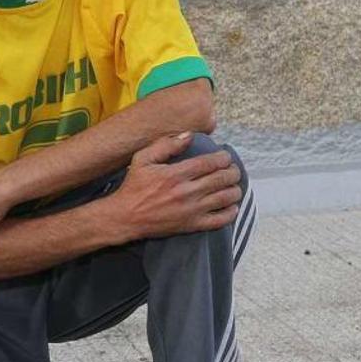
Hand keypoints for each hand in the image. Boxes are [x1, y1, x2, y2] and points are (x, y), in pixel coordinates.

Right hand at [106, 133, 241, 242]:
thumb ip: (166, 145)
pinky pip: (220, 220)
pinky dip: (231, 212)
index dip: (223, 158)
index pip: (210, 163)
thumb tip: (189, 135)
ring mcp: (191, 210)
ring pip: (226, 198)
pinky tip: (230, 206)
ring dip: (235, 189)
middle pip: (222, 179)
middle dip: (232, 171)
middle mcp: (187, 192)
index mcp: (176, 174)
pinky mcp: (192, 225)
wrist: (125, 217)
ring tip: (233, 185)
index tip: (225, 156)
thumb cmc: (133, 186)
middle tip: (232, 169)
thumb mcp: (142, 159)